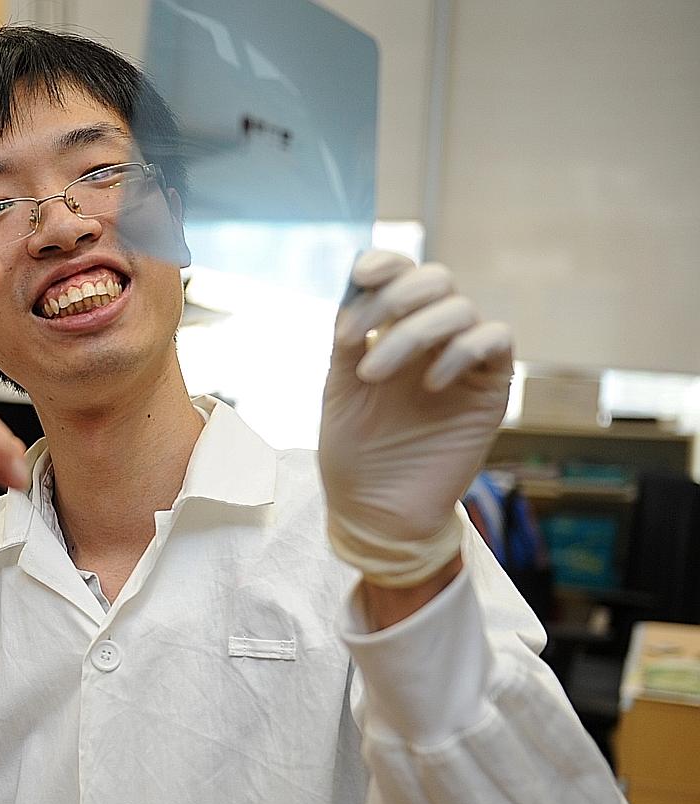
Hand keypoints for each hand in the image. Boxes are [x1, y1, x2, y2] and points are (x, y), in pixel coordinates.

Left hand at [319, 250, 511, 587]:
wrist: (375, 511)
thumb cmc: (353, 452)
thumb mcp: (338, 389)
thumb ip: (350, 339)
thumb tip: (354, 287)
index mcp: (392, 331)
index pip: (401, 274)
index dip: (387, 263)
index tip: (361, 276)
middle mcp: (430, 339)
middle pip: (436, 279)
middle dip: (394, 296)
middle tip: (353, 338)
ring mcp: (462, 361)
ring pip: (460, 308)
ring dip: (411, 333)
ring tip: (372, 375)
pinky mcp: (490, 388)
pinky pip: (495, 340)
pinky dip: (460, 350)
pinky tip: (428, 384)